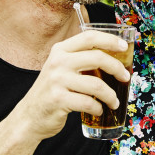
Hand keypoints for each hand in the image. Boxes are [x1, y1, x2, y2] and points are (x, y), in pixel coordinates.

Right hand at [14, 30, 129, 141]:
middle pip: (97, 58)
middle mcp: (58, 62)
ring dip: (110, 95)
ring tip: (113, 102)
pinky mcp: (58, 99)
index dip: (109, 40)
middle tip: (125, 77)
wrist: (29, 116)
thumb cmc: (51, 92)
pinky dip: (98, 108)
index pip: (89, 37)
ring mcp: (57, 80)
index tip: (123, 47)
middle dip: (117, 68)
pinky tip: (98, 110)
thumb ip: (79, 60)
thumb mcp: (60, 69)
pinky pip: (89, 103)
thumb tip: (113, 58)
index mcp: (60, 50)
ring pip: (97, 85)